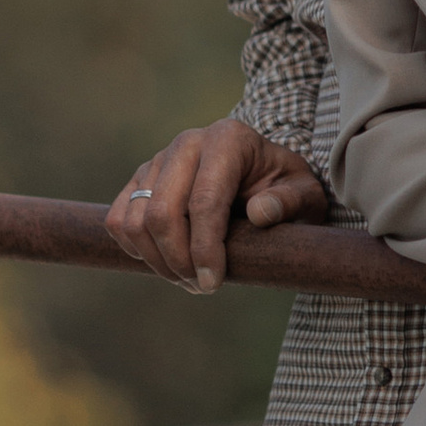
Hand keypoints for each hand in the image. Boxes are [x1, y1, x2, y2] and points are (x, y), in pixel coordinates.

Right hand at [107, 118, 327, 294]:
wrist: (261, 172)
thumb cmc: (284, 187)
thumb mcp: (305, 195)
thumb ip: (289, 202)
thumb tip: (260, 214)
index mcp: (228, 139)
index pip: (205, 200)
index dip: (204, 248)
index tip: (213, 283)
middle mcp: (187, 143)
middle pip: (162, 212)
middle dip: (178, 260)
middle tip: (202, 286)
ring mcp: (158, 159)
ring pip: (136, 221)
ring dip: (157, 262)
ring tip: (188, 279)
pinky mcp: (138, 179)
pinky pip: (119, 220)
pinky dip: (136, 250)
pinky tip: (165, 262)